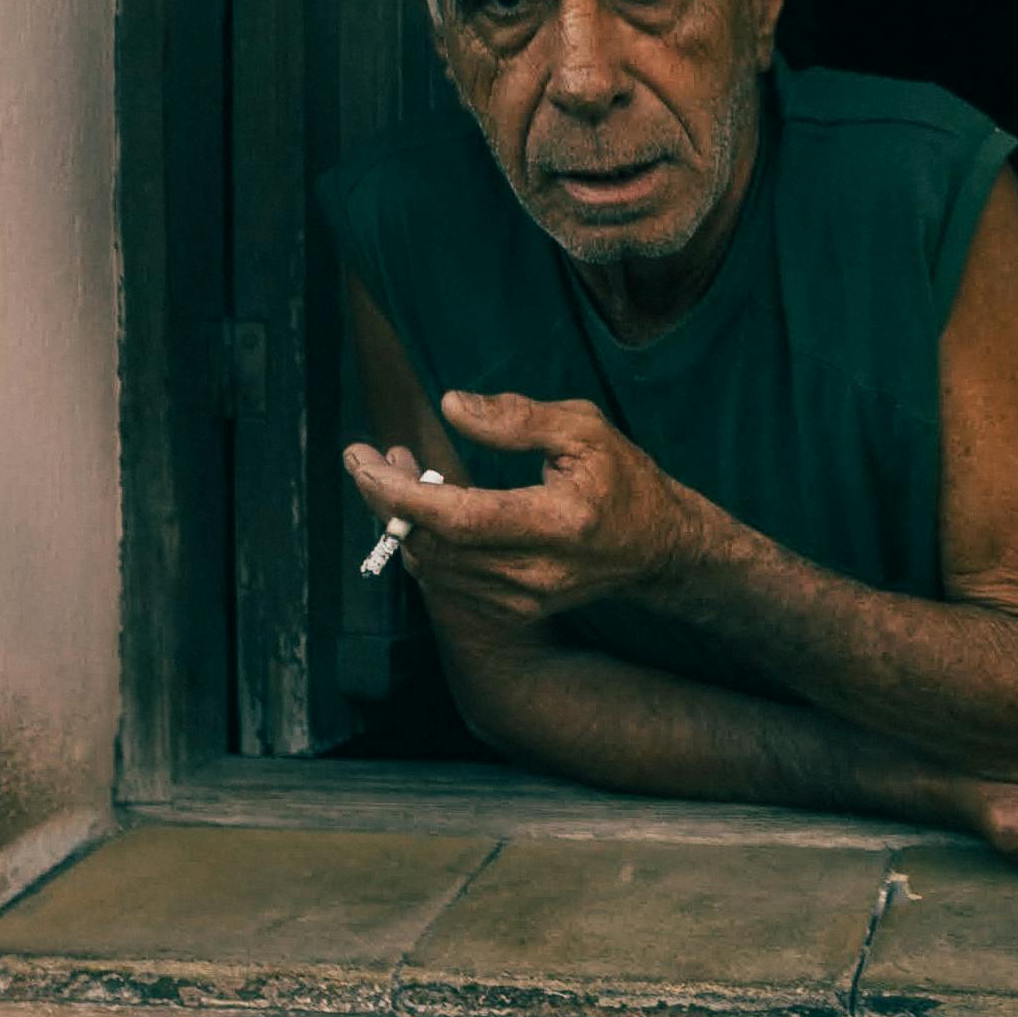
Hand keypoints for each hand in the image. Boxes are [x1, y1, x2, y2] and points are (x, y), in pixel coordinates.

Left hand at [340, 393, 706, 642]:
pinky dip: (420, 541)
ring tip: (395, 468)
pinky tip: (421, 505)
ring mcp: (522, 598)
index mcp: (558, 523)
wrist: (656, 548)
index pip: (459, 518)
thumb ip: (518, 417)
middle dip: (386, 498)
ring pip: (430, 564)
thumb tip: (450, 406)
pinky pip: (444, 578)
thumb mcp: (584, 428)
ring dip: (399, 517)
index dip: (399, 492)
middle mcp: (535, 572)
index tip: (361, 458)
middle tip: (370, 454)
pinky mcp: (511, 610)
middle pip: (432, 544)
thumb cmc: (622, 479)